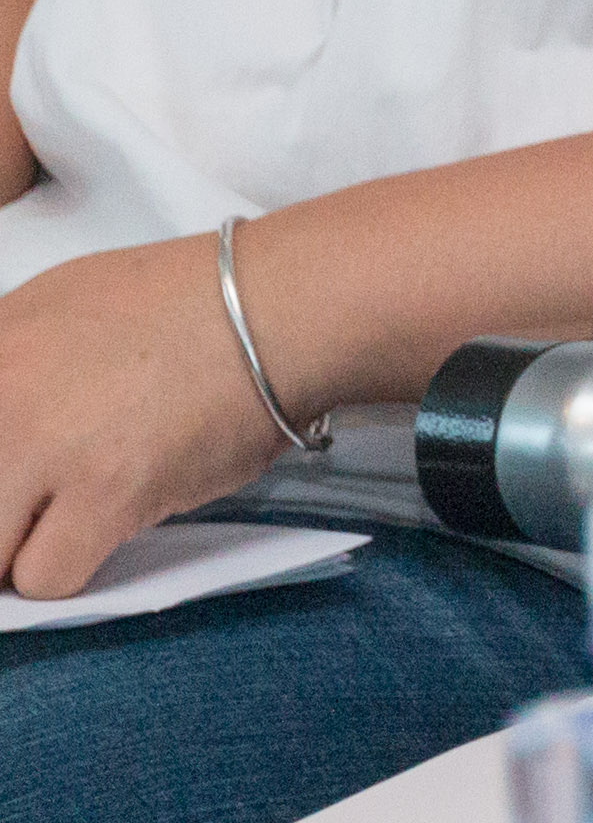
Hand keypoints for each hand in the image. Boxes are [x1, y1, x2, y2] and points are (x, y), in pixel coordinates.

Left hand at [0, 234, 293, 595]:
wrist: (282, 306)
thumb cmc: (186, 301)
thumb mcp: (61, 298)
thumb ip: (3, 358)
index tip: (8, 486)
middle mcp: (2, 398)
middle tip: (27, 514)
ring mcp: (46, 449)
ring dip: (15, 552)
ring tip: (55, 525)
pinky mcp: (105, 496)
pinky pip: (45, 578)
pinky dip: (67, 568)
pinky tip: (100, 529)